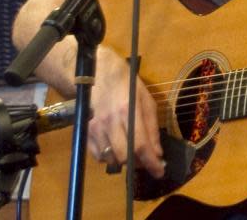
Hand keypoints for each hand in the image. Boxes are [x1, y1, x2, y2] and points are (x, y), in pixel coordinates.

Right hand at [87, 47, 164, 177]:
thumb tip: (157, 153)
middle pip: (124, 156)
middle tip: (145, 160)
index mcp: (128, 111)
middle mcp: (110, 122)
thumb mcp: (146, 100)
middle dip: (137, 163)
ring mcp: (96, 127)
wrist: (98, 73)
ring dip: (124, 160)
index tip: (159, 172)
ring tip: (131, 151)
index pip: (140, 144)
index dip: (151, 162)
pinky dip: (109, 157)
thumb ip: (152, 127)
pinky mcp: (86, 132)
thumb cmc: (127, 84)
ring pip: (111, 159)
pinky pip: (98, 156)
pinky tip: (116, 147)